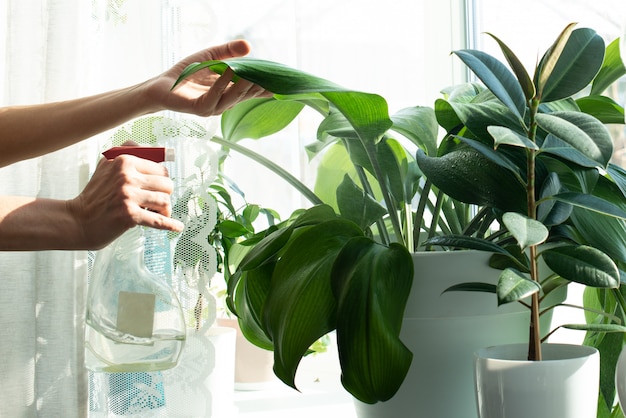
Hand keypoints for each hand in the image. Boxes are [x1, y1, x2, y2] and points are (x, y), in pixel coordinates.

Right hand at [66, 153, 183, 248]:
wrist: (77, 220)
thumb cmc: (94, 195)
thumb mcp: (106, 166)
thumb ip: (126, 152)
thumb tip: (148, 146)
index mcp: (124, 161)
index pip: (160, 169)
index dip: (161, 181)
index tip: (155, 189)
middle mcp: (126, 176)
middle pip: (166, 184)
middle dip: (164, 195)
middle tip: (155, 202)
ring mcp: (128, 196)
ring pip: (164, 200)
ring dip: (164, 210)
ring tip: (155, 213)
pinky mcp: (129, 215)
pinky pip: (158, 220)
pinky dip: (170, 224)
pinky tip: (177, 227)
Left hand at [146, 39, 271, 115]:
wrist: (162, 86)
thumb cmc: (186, 73)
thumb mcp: (211, 57)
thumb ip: (228, 52)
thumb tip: (248, 46)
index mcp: (229, 93)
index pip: (252, 91)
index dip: (266, 86)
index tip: (281, 81)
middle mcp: (224, 103)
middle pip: (246, 94)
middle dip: (259, 85)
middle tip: (271, 76)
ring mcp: (213, 108)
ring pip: (233, 97)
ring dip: (244, 85)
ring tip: (254, 74)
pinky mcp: (200, 108)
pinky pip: (214, 96)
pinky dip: (222, 83)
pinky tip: (229, 71)